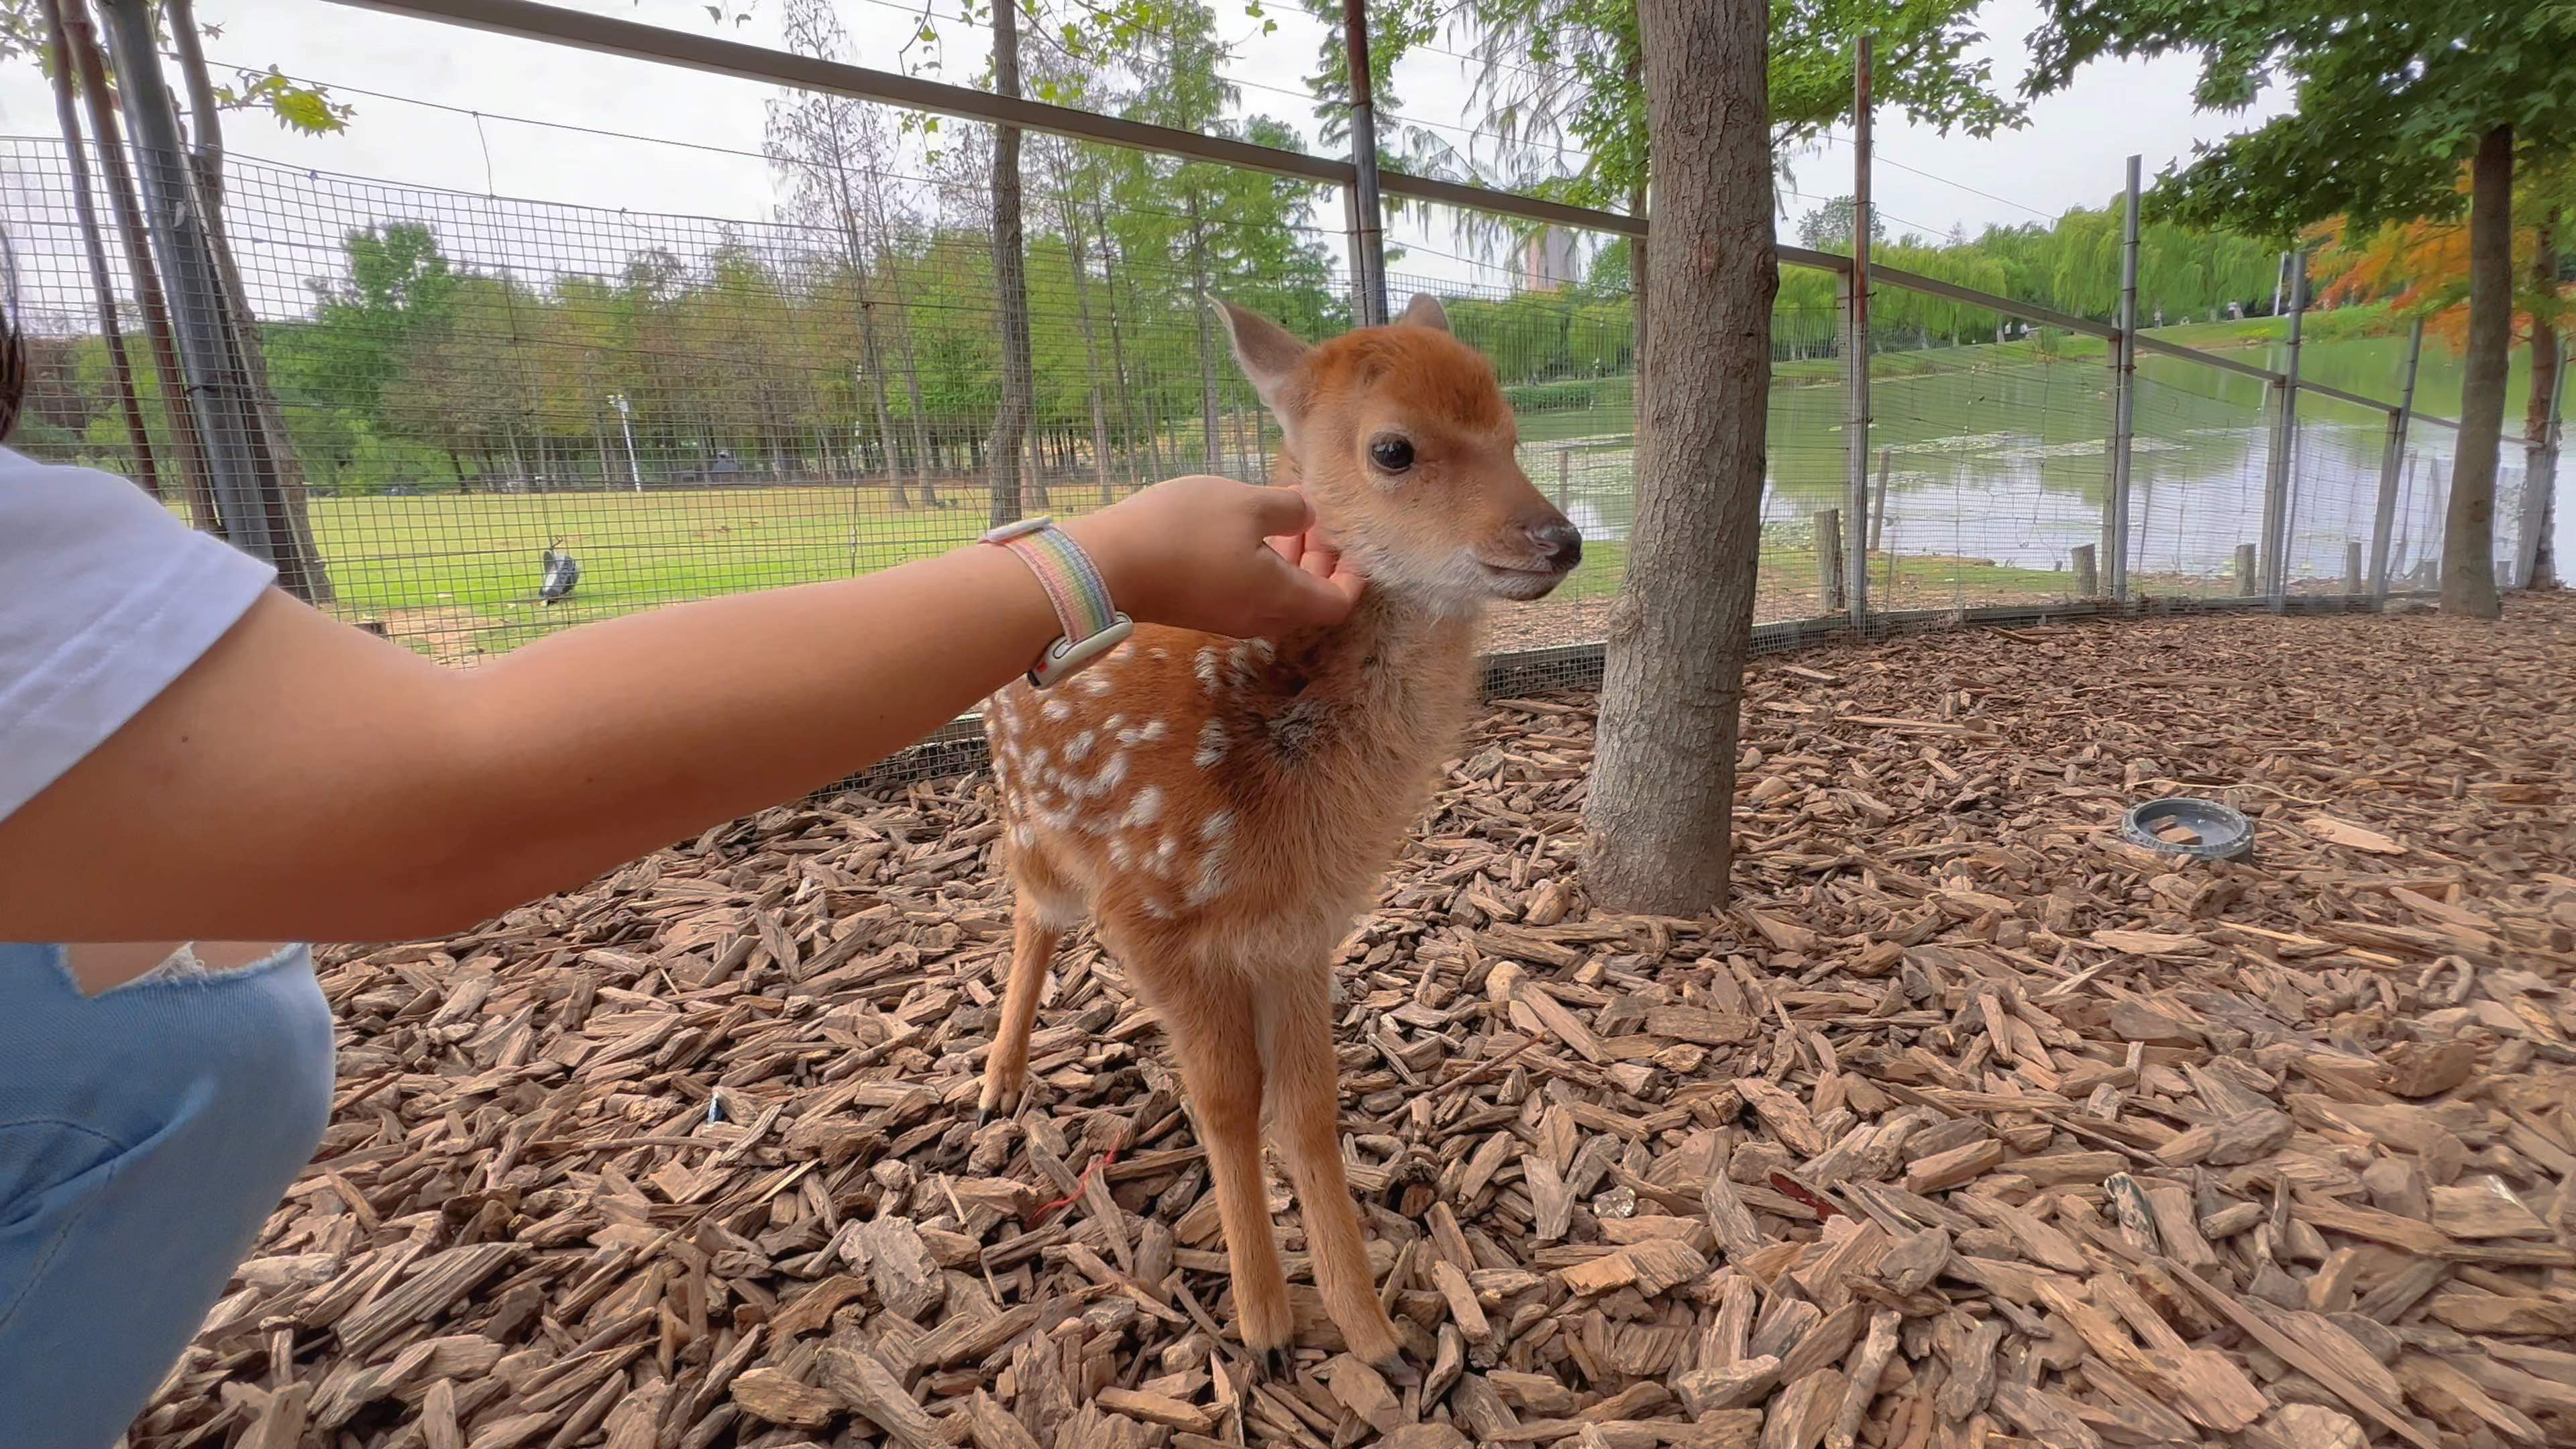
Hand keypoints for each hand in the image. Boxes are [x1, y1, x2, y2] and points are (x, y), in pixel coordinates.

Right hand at [1066, 475, 1365, 637]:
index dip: (1354, 575)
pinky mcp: (1201, 609)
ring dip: (1289, 560)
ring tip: (1286, 517)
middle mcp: (1260, 618)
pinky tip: (1245, 529)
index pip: (1338, 603)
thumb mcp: (1247, 504)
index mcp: (1283, 599)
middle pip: (1308, 600)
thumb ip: (1289, 509)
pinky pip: (1247, 592)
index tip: (1354, 542)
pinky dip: (1260, 564)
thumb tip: (1307, 516)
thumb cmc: (1185, 531)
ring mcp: (1228, 618)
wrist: (1108, 565)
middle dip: (1321, 560)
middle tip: (1319, 520)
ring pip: (1276, 595)